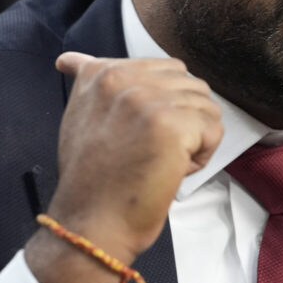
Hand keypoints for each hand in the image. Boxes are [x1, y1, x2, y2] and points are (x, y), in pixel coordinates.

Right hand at [24, 52, 222, 282]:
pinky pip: (214, 130)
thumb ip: (88, 83)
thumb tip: (68, 59)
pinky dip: (202, 155)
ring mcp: (148, 100)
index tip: (136, 134)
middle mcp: (124, 78)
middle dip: (184, 119)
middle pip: (190, 84)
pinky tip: (172, 170)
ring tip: (160, 161)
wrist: (91, 223)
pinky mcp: (172, 125)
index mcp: (102, 72)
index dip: (164, 106)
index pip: (165, 70)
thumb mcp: (80, 116)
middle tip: (152, 151)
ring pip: (205, 106)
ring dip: (193, 138)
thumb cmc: (91, 178)